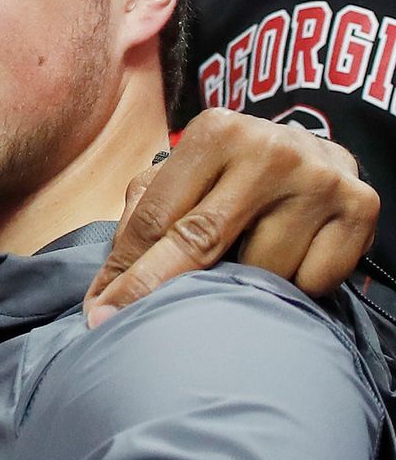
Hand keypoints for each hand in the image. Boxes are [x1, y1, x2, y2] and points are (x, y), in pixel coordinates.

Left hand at [84, 110, 377, 325]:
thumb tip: (103, 297)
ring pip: (259, 270)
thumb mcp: (182, 178)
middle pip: (199, 243)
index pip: (157, 218)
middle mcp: (270, 149)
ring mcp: (320, 178)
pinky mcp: (361, 207)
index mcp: (215, 132)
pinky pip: (311, 280)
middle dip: (155, 290)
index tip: (98, 313)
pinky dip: (294, 284)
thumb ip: (141, 220)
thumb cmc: (228, 175)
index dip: (124, 273)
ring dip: (240, 283)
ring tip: (242, 262)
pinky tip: (288, 260)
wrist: (315, 155)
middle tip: (123, 326)